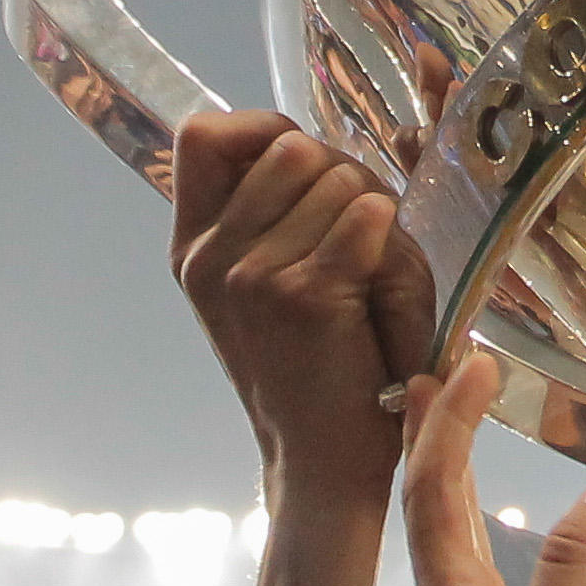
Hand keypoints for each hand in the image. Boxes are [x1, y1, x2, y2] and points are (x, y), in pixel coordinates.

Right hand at [170, 111, 434, 504]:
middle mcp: (211, 256)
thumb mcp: (261, 286)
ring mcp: (251, 275)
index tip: (305, 163)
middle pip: (292, 147)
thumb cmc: (310, 365)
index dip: (263, 129)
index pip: (203, 135)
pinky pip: (365, 217)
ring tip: (376, 269)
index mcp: (193, 246)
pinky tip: (385, 276)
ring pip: (340, 179)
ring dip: (378, 210)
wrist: (321, 456)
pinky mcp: (305, 295)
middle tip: (363, 234)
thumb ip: (265, 215)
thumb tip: (299, 143)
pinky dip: (391, 235)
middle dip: (344, 172)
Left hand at [400, 353, 585, 585]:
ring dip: (483, 492)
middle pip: (438, 517)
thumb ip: (573, 572)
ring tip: (505, 446)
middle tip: (461, 378)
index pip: (429, 493)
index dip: (444, 421)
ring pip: (480, 556)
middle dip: (445, 441)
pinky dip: (543, 551)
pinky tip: (569, 556)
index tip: (466, 357)